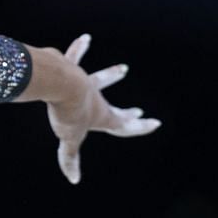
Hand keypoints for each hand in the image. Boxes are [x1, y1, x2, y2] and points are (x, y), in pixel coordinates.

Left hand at [43, 33, 161, 184]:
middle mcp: (96, 99)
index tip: (154, 123)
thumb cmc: (68, 113)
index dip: (138, 128)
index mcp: (100, 117)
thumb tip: (74, 179)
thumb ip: (70, 158)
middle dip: (127, 113)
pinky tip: (85, 38)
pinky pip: (76, 57)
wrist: (63, 86)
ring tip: (123, 69)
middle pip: (114, 108)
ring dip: (112, 75)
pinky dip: (80, 48)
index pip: (122, 127)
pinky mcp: (71, 69)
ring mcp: (85, 83)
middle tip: (138, 112)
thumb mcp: (69, 139)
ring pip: (100, 79)